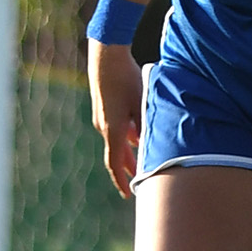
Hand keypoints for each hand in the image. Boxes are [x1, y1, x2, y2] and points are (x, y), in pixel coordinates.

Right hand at [88, 39, 142, 198]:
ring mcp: (101, 117)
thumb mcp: (142, 103)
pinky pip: (115, 128)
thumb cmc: (126, 78)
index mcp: (113, 129)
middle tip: (139, 182)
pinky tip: (136, 131)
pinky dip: (126, 135)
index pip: (115, 163)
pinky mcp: (102, 108)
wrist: (105, 56)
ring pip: (117, 140)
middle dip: (128, 168)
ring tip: (143, 158)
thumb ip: (146, 126)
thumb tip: (150, 143)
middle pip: (116, 155)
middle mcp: (103, 126)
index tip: (127, 194)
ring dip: (129, 150)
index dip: (121, 180)